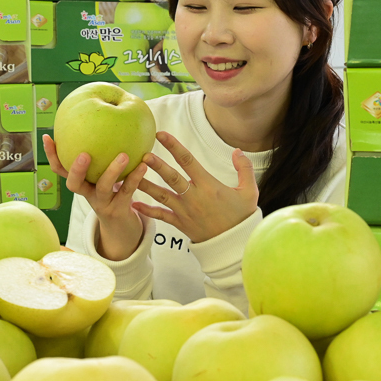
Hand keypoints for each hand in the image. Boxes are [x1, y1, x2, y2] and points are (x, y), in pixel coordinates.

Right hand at [41, 134, 146, 260]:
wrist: (121, 223)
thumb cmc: (111, 190)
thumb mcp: (100, 174)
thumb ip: (100, 153)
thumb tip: (102, 119)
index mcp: (80, 183)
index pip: (60, 170)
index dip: (51, 156)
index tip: (48, 137)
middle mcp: (87, 193)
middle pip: (74, 184)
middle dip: (76, 169)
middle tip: (84, 154)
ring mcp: (102, 203)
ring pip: (103, 188)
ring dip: (112, 172)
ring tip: (123, 155)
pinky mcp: (119, 208)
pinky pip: (127, 191)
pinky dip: (135, 178)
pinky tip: (143, 165)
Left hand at [132, 132, 259, 243]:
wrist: (234, 246)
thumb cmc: (241, 217)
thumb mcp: (249, 192)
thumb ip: (244, 169)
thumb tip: (238, 151)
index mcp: (209, 186)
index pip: (188, 161)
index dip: (174, 146)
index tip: (161, 135)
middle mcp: (194, 197)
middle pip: (172, 177)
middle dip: (156, 165)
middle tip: (142, 154)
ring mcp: (185, 211)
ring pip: (162, 195)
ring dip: (146, 184)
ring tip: (131, 174)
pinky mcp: (180, 224)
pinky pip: (161, 216)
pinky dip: (147, 210)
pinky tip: (133, 203)